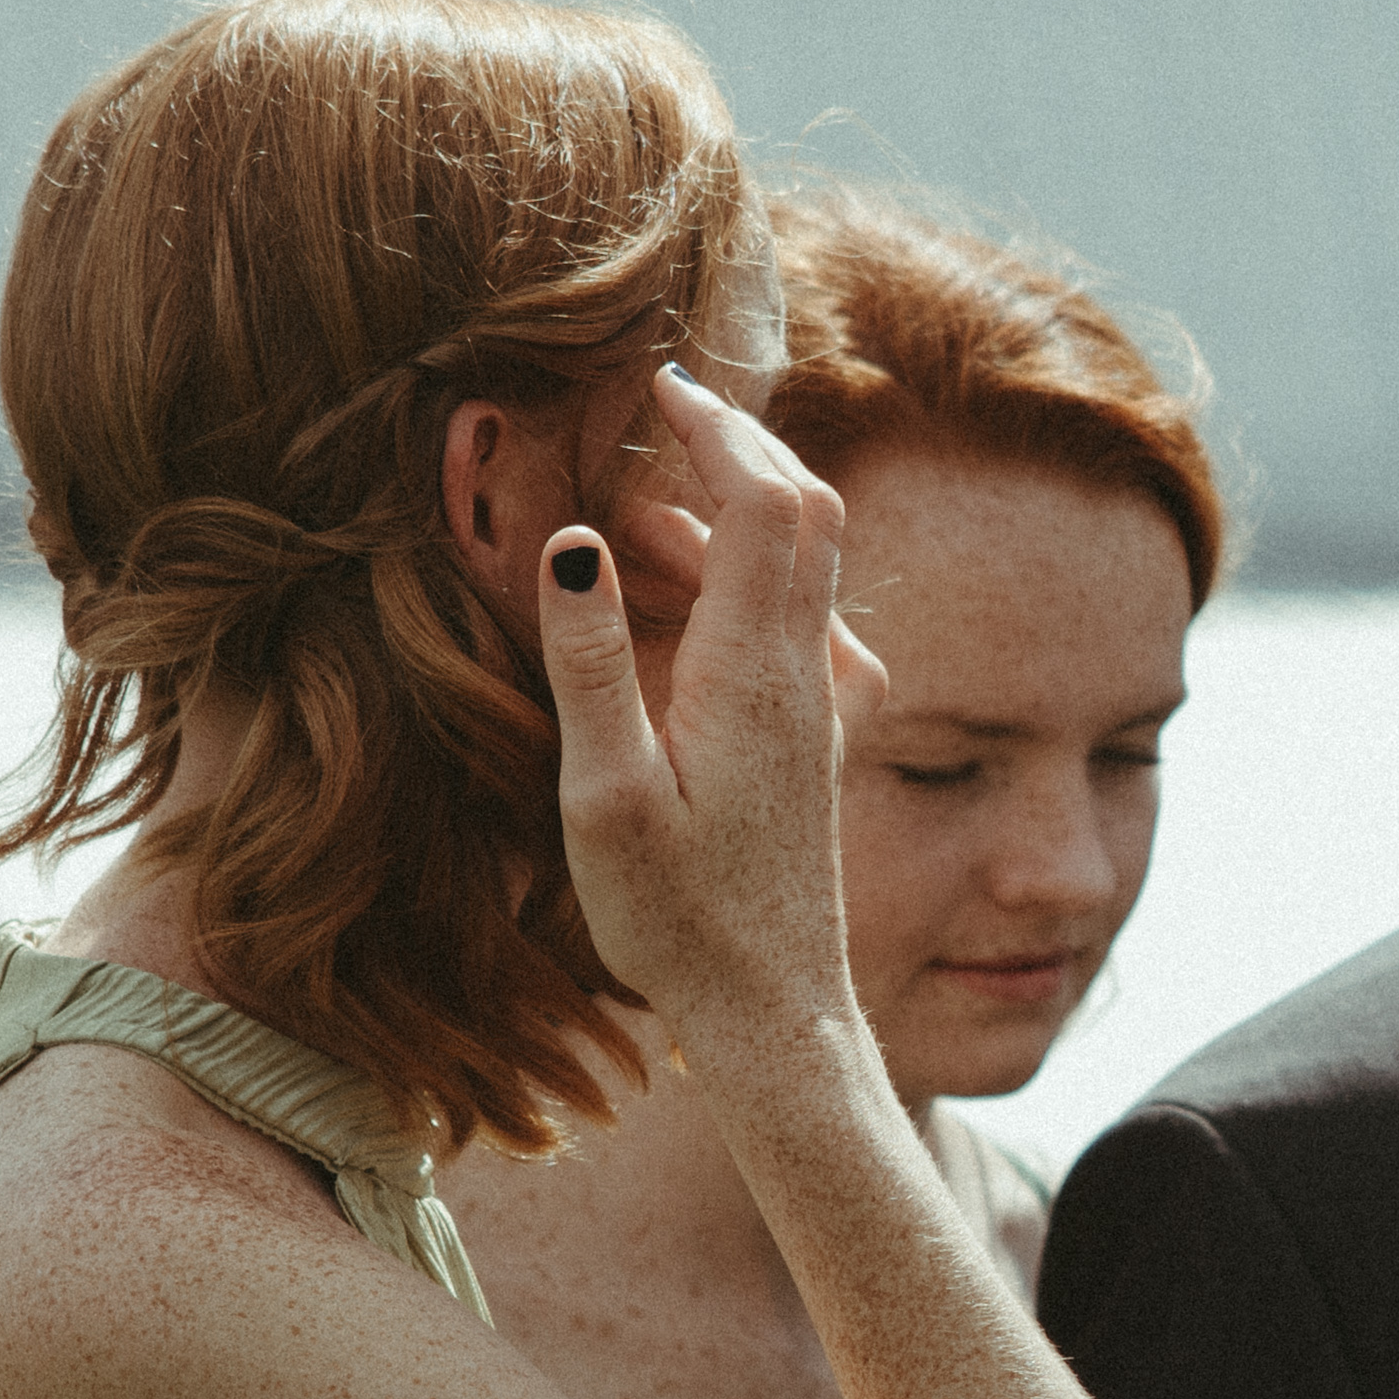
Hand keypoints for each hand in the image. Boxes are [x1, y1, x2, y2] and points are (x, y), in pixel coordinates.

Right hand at [529, 369, 877, 1064]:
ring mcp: (822, 706)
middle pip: (807, 508)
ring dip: (743, 506)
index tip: (656, 383)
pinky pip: (807, 616)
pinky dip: (759, 570)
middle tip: (663, 410)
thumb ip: (589, 664)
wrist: (776, 1015)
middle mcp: (805, 674)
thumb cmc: (678, 922)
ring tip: (647, 504)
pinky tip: (706, 596)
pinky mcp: (821, 741)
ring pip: (811, 561)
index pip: (763, 498)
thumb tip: (576, 537)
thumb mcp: (606, 799)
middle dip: (741, 441)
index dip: (715, 426)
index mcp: (753, 672)